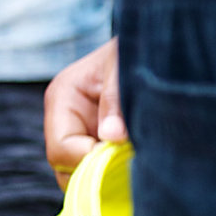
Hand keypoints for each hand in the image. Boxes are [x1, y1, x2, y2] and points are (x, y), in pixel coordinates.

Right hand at [47, 39, 124, 182]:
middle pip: (64, 165)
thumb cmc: (137, 49)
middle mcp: (64, 116)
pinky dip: (114, 170)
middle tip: (130, 166)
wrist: (154, 43)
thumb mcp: (125, 68)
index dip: (89, 160)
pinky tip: (136, 162)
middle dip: (94, 172)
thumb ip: (116, 101)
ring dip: (106, 172)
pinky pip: (98, 165)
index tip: (123, 158)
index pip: (61, 148)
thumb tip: (111, 137)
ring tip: (136, 162)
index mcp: (62, 97)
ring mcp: (81, 128)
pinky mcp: (99, 137)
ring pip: (79, 170)